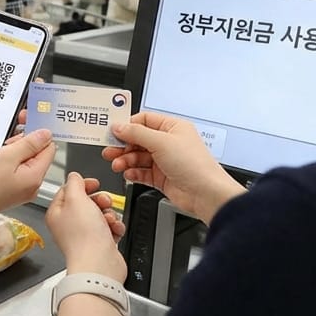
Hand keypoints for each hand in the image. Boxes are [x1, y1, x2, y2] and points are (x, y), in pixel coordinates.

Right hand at [0, 129, 55, 220]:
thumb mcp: (6, 156)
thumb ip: (29, 144)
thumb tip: (46, 135)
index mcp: (35, 178)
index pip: (49, 149)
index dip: (37, 134)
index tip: (24, 126)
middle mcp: (31, 187)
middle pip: (37, 156)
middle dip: (24, 144)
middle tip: (6, 142)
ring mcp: (20, 191)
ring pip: (24, 162)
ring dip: (13, 152)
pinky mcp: (9, 192)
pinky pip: (15, 171)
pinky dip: (6, 163)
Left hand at [47, 171, 126, 280]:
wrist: (98, 264)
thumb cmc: (84, 236)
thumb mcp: (76, 199)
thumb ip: (75, 183)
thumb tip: (74, 176)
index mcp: (57, 213)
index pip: (67, 191)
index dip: (82, 185)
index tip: (94, 183)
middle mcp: (68, 225)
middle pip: (86, 203)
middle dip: (99, 201)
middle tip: (103, 203)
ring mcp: (83, 235)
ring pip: (100, 215)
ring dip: (109, 214)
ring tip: (109, 220)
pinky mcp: (98, 244)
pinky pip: (109, 229)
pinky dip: (114, 228)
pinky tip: (114, 230)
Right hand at [103, 112, 246, 224]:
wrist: (206, 194)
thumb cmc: (195, 165)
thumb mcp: (161, 142)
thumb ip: (136, 133)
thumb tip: (119, 126)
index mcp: (172, 127)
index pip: (143, 120)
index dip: (127, 126)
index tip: (112, 131)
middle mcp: (168, 143)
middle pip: (137, 140)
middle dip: (122, 146)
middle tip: (109, 150)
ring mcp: (164, 160)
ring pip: (137, 157)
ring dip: (125, 160)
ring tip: (117, 164)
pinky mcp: (161, 177)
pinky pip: (141, 172)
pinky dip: (133, 172)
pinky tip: (128, 174)